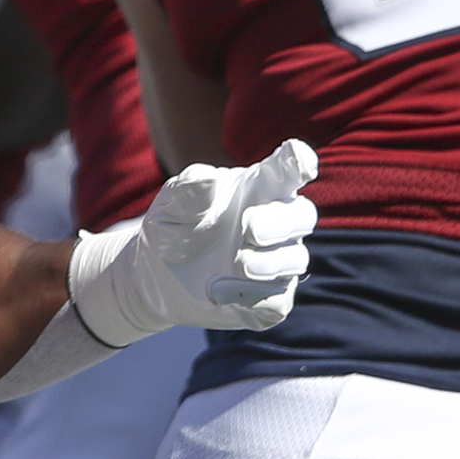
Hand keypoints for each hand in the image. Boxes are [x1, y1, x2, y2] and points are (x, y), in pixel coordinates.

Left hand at [67, 139, 317, 347]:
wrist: (156, 276)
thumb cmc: (173, 225)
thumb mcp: (172, 204)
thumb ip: (189, 189)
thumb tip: (208, 178)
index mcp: (258, 187)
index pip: (288, 168)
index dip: (298, 161)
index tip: (301, 159)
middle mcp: (276, 221)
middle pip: (303, 215)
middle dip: (282, 223)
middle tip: (249, 228)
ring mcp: (277, 261)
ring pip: (296, 259)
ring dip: (269, 262)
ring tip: (237, 263)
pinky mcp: (269, 298)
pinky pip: (279, 300)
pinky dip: (257, 298)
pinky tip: (223, 293)